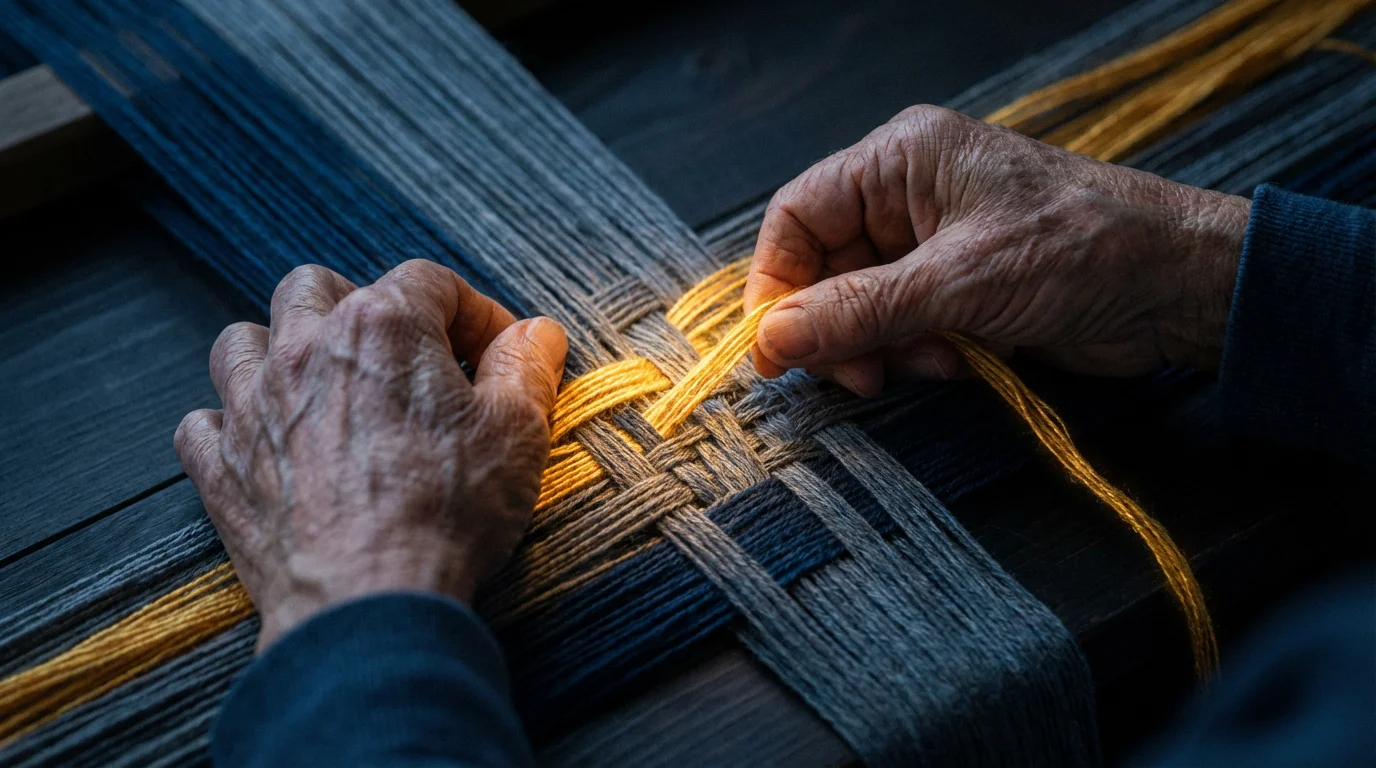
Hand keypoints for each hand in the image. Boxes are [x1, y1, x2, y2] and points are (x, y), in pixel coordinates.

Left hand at [174, 261, 566, 650]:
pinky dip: (230, 423)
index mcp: (383, 328)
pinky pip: (202, 421)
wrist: (370, 601)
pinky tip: (268, 442)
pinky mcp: (222, 467)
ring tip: (321, 384)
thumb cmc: (447, 513)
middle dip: (362, 305)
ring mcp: (252, 407)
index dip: (474, 311)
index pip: (430, 281)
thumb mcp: (518, 432)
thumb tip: (535, 333)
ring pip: (244, 340)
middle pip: (318, 286)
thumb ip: (526, 367)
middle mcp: (305, 350)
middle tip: (402, 354)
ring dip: (281, 349)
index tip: (497, 351)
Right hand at [745, 105, 1250, 395]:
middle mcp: (908, 195)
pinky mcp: (957, 287)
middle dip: (837, 325)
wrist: (1177, 286)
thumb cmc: (1081, 250)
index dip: (778, 282)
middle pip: (823, 266)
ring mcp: (933, 242)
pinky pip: (899, 325)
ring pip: (858, 304)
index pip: (798, 215)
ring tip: (932, 359)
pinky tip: (958, 359)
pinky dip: (914, 352)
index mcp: (900, 159)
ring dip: (881, 345)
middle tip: (860, 372)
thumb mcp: (958, 282)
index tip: (776, 347)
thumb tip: (770, 341)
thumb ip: (857, 310)